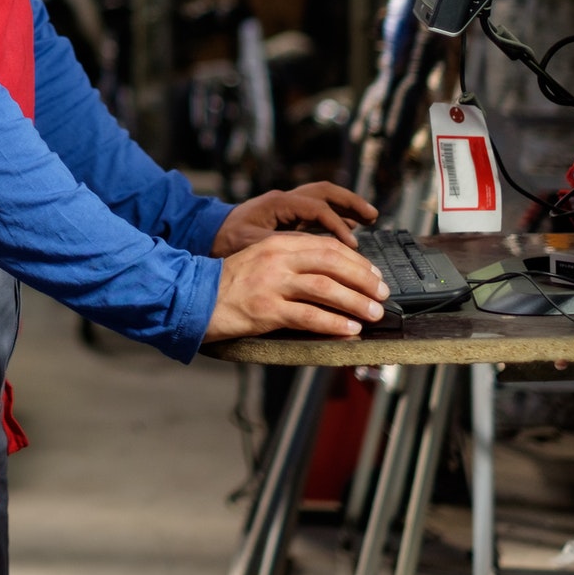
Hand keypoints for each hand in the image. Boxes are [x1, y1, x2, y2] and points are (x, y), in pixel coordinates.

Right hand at [203, 232, 391, 341]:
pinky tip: (349, 330)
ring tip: (373, 313)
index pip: (327, 246)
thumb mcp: (259, 259)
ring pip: (325, 288)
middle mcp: (277, 259)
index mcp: (277, 244)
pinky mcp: (266, 310)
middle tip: (381, 294)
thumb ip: (290, 261)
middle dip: (363, 279)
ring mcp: (272, 284)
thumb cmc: (228, 283)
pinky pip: (308, 316)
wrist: (192, 297)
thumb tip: (329, 274)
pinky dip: (333, 323)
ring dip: (355, 302)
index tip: (373, 274)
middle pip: (332, 263)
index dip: (356, 260)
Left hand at [211, 181, 377, 257]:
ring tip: (369, 218)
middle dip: (350, 202)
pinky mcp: (287, 214)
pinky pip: (317, 211)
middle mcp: (285, 199)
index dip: (336, 226)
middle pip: (325, 192)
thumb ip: (282, 244)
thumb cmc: (226, 240)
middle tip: (372, 216)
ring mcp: (287, 205)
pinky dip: (335, 217)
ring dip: (346, 206)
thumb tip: (314, 251)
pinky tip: (348, 231)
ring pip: (323, 198)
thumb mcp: (252, 243)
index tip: (351, 246)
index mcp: (278, 203)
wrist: (206, 233)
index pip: (316, 209)